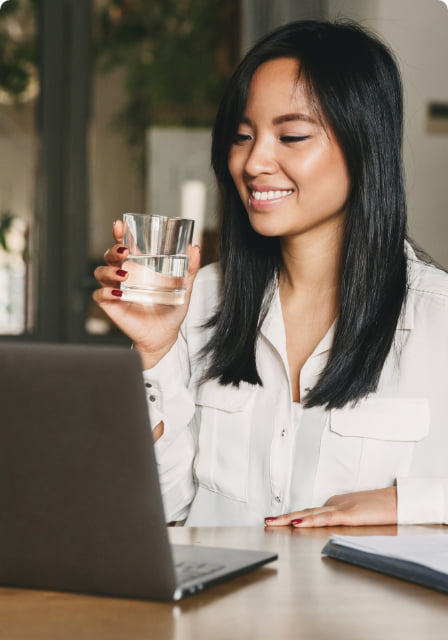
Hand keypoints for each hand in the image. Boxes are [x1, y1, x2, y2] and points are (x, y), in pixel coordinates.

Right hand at [93, 220, 200, 368]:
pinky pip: (99, 295)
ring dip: (109, 270)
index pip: (124, 245)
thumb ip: (190, 269)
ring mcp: (115, 289)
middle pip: (109, 256)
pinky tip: (118, 293)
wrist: (165, 334)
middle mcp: (124, 275)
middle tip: (124, 251)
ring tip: (124, 274)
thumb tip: (195, 248)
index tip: (120, 224)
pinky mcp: (111, 305)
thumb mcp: (184, 287)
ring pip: (100, 272)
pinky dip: (105, 292)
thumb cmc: (171, 310)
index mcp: (138, 267)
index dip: (119, 233)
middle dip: (113, 249)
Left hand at [264, 487, 396, 527]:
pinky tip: (299, 523)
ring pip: (311, 514)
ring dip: (291, 518)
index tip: (276, 520)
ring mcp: (341, 508)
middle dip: (284, 517)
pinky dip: (312, 521)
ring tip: (273, 521)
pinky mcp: (350, 515)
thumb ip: (341, 516)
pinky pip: (327, 519)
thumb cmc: (381, 507)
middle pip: (305, 511)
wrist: (398, 500)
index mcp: (335, 505)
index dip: (292, 516)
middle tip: (266, 520)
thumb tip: (327, 521)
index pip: (310, 512)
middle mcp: (334, 504)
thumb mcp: (357, 513)